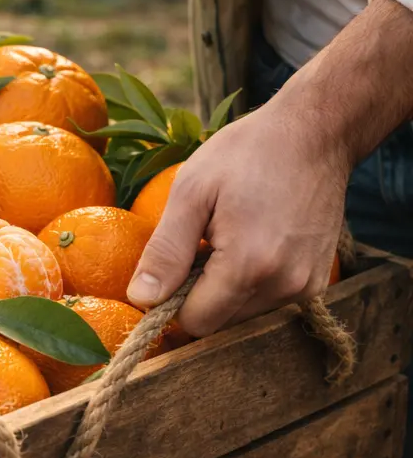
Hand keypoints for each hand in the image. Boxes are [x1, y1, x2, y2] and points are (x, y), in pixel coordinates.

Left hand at [127, 94, 348, 336]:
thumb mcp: (192, 192)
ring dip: (227, 291)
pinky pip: (269, 302)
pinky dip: (252, 285)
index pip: (196, 323)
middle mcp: (283, 287)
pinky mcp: (317, 283)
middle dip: (201, 295)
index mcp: (247, 267)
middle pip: (220, 323)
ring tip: (230, 240)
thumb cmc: (247, 154)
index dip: (174, 300)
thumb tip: (140, 298)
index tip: (176, 264)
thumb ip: (165, 251)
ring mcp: (306, 288)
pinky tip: (254, 244)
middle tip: (204, 244)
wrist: (314, 135)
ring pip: (243, 316)